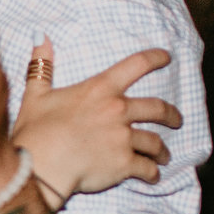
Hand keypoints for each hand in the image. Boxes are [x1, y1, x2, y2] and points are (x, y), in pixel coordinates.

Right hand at [11, 41, 179, 203]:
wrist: (40, 166)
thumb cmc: (36, 131)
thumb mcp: (36, 94)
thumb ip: (42, 66)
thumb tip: (40, 37)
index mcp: (100, 89)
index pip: (136, 65)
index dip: (155, 58)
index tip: (167, 57)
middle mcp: (118, 111)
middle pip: (157, 108)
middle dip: (172, 115)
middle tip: (177, 120)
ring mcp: (123, 138)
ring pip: (154, 142)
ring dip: (162, 150)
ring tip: (164, 156)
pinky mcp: (124, 164)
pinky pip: (147, 168)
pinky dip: (153, 173)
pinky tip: (153, 176)